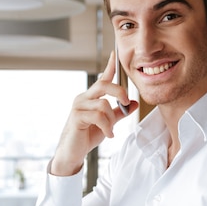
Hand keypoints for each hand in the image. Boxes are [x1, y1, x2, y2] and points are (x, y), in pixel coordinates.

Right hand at [50, 51, 138, 175]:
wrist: (72, 152)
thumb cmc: (87, 136)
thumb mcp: (107, 123)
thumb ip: (119, 113)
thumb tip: (133, 103)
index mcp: (91, 97)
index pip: (102, 78)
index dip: (110, 65)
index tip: (115, 53)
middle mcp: (83, 98)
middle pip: (104, 85)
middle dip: (119, 92)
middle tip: (126, 102)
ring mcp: (78, 106)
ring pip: (104, 104)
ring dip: (111, 119)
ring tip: (110, 130)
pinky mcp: (76, 117)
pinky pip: (98, 116)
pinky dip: (107, 127)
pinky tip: (108, 134)